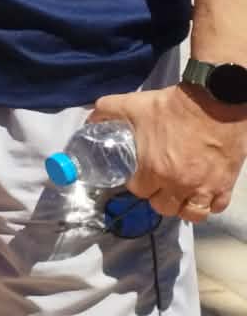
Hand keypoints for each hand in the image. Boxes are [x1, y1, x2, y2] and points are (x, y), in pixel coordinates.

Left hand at [91, 84, 246, 221]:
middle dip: (158, 197)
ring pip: (191, 214)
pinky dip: (209, 205)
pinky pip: (216, 208)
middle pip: (163, 207)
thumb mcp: (131, 104)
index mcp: (154, 169)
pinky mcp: (225, 184)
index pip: (138, 191)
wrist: (212, 100)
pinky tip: (202, 194)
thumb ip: (105, 112)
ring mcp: (205, 187)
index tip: (140, 174)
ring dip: (183, 206)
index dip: (137, 183)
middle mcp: (179, 184)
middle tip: (159, 184)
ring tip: (180, 194)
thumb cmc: (171, 105)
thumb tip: (90, 119)